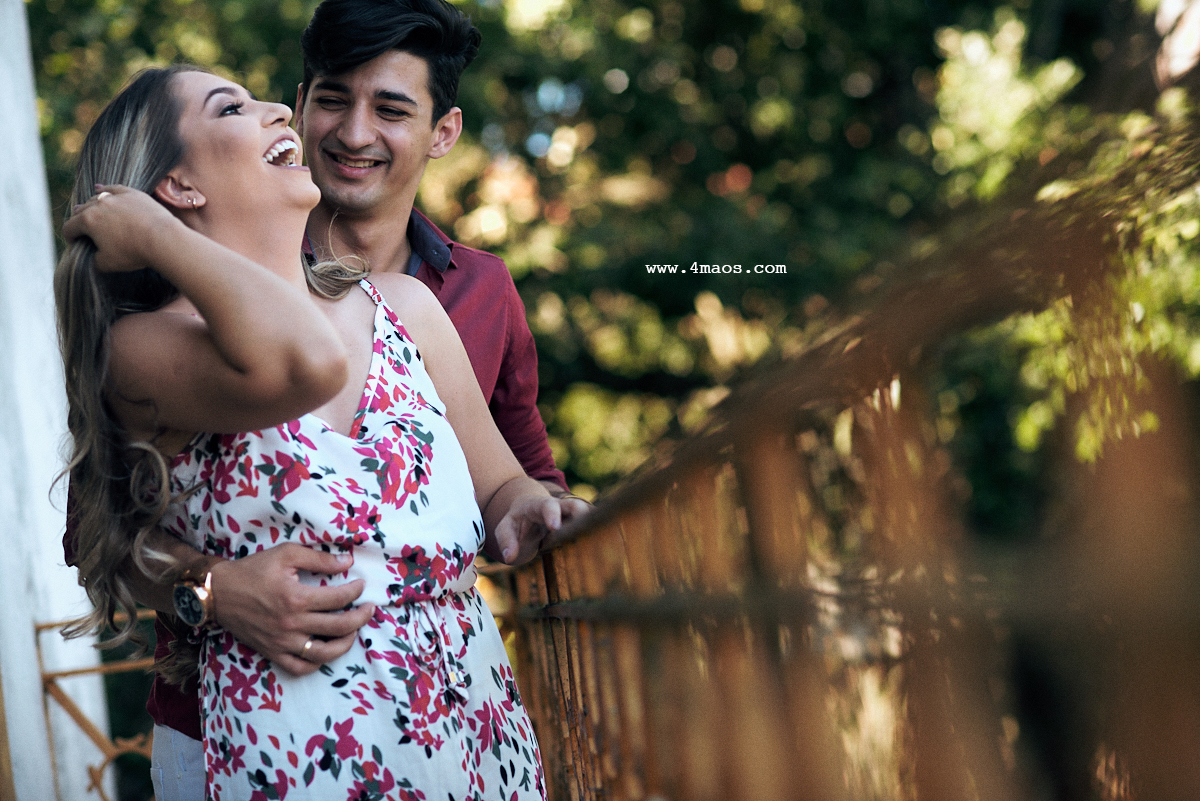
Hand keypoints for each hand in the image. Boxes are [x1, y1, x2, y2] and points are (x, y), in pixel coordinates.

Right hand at [62, 184, 179, 271]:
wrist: (162, 238)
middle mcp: (98, 204)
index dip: (70, 237)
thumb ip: (94, 260)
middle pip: (82, 211)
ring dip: (91, 205)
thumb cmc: (134, 252)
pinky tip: (100, 189)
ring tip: (89, 210)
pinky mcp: (131, 193)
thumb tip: (93, 257)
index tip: (74, 243)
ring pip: (96, 199)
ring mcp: (115, 197)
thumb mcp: (108, 264)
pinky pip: (113, 188)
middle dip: (80, 221)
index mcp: (87, 221)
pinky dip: (104, 189)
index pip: (70, 228)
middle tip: (84, 229)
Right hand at [209, 543, 374, 675]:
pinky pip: (299, 667)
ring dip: (345, 644)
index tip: (360, 584)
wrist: (218, 592)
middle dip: (361, 617)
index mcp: (296, 598)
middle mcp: (291, 624)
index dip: (355, 590)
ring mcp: (282, 642)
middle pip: (338, 627)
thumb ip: (319, 559)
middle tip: (370, 609)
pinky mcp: (272, 652)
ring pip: (324, 653)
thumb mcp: (286, 554)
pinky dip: (316, 664)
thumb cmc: (253, 570)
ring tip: (354, 632)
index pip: (338, 598)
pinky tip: (325, 651)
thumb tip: (348, 562)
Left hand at [486, 495, 591, 565]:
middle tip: (584, 533)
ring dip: (594, 528)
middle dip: (582, 516)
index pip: (547, 506)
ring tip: (599, 546)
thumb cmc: (518, 521)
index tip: (555, 527)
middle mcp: (560, 507)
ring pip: (590, 516)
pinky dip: (600, 536)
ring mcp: (573, 515)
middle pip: (576, 506)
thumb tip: (509, 557)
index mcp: (539, 506)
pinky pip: (594, 527)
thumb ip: (506, 540)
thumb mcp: (505, 527)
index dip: (552, 514)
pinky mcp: (582, 523)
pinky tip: (604, 552)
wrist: (532, 509)